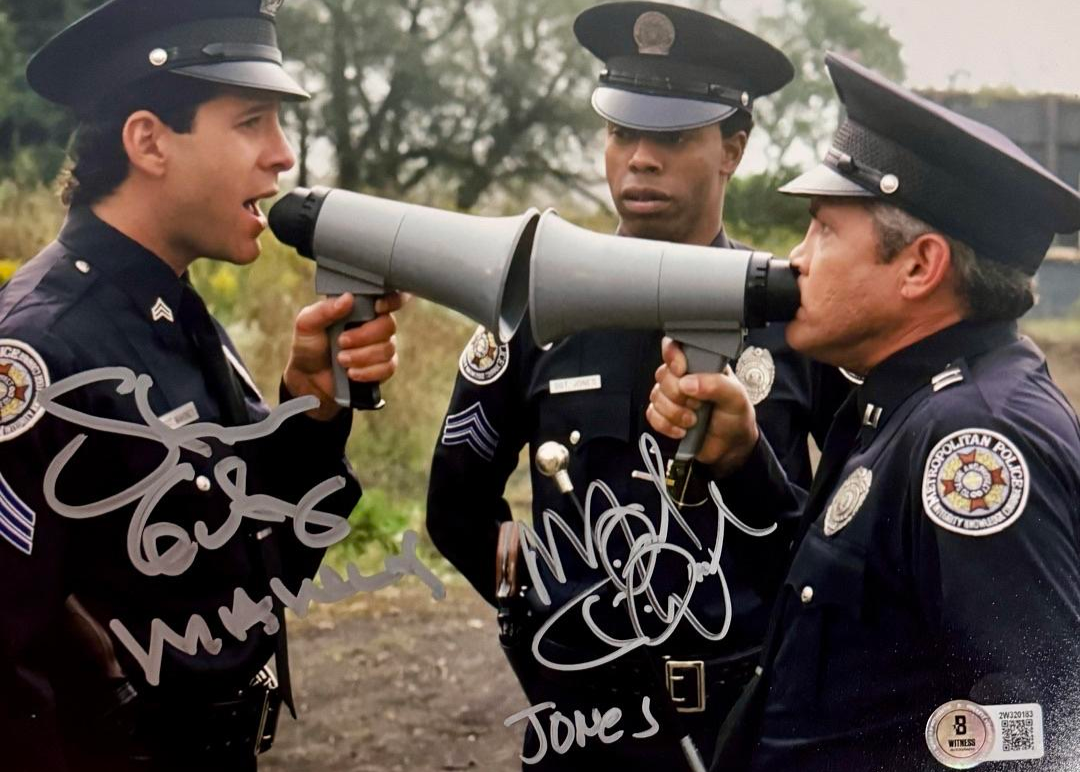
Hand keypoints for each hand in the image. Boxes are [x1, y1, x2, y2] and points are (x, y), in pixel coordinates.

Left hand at [283, 292, 404, 420]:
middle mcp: (376, 326)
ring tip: (341, 359)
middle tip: (341, 341)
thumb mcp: (307, 324)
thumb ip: (324, 310)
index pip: (389, 298)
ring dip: (361, 356)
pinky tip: (352, 373)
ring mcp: (382, 347)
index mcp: (361, 309)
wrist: (309, 378)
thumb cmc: (310, 346)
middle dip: (364, 336)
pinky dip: (368, 372)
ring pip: (387, 348)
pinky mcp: (383, 368)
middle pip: (388, 325)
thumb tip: (348, 298)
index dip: (391, 301)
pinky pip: (388, 368)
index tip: (377, 308)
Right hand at [646, 337, 759, 476]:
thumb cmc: (736, 417)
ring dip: (675, 413)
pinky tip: (682, 429)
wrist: (731, 448)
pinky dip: (666, 425)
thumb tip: (688, 383)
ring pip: (656, 396)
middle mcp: (683, 377)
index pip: (676, 347)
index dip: (673, 356)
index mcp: (701, 364)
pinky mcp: (664, 415)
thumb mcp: (736, 397)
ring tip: (693, 420)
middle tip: (698, 404)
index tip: (682, 370)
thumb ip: (716, 384)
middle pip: (663, 374)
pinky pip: (652, 414)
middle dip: (679, 394)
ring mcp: (672, 397)